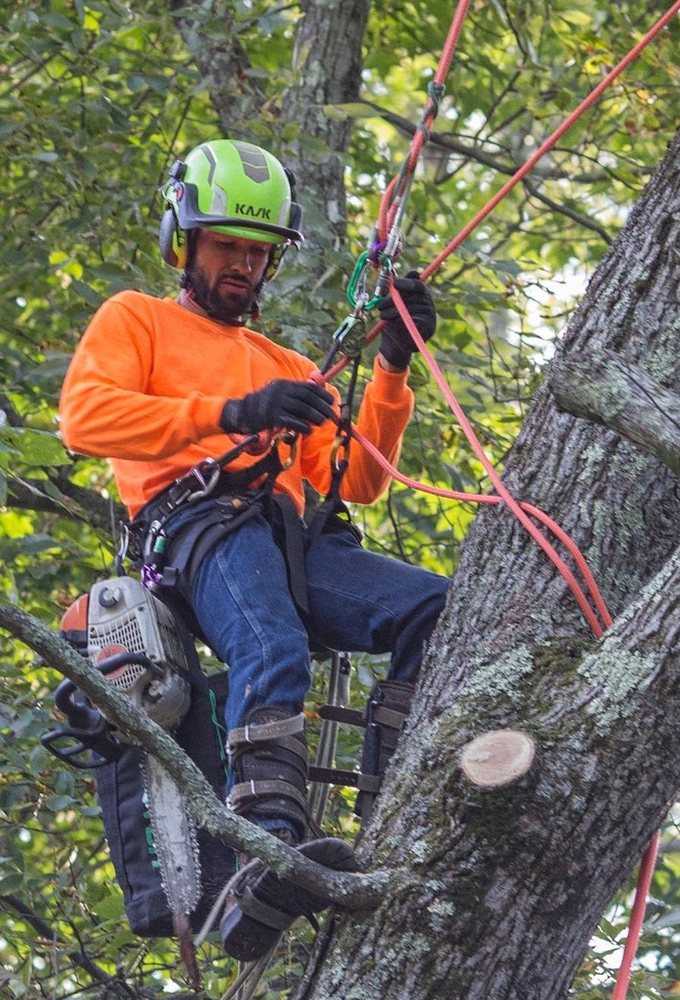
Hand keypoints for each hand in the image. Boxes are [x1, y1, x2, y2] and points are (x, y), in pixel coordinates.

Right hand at [220, 379, 335, 436]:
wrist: (242, 413)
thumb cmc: (266, 407)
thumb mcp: (280, 397)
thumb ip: (296, 396)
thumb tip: (319, 398)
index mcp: (284, 384)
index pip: (308, 387)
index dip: (322, 394)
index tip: (331, 401)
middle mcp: (280, 391)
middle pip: (308, 397)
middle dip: (322, 406)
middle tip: (330, 415)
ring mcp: (275, 403)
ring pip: (302, 409)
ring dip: (315, 417)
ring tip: (321, 422)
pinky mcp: (271, 417)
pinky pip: (292, 421)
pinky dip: (302, 426)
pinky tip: (308, 430)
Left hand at [377, 270, 435, 370]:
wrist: (395, 343)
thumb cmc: (394, 319)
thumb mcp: (395, 302)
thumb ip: (400, 289)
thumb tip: (411, 272)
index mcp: (422, 295)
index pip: (417, 286)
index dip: (406, 283)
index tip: (394, 284)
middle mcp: (429, 304)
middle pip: (411, 298)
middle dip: (392, 301)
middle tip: (380, 306)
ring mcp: (431, 317)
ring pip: (409, 310)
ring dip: (392, 313)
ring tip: (383, 316)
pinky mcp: (429, 329)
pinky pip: (412, 323)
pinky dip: (400, 323)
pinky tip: (394, 325)